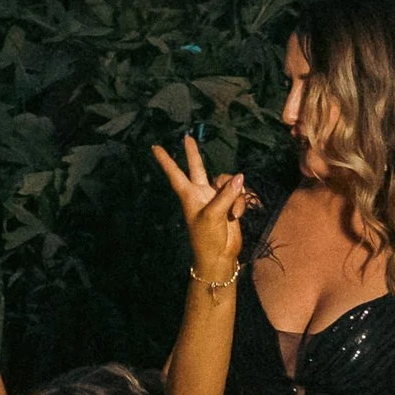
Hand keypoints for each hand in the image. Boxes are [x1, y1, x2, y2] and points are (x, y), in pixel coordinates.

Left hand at [149, 134, 246, 279]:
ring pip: (228, 182)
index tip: (154, 147)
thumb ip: (226, 194)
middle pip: (197, 168)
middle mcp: (201, 193)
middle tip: (187, 137)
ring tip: (232, 213)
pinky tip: (237, 216)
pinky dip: (240, 203)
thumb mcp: (213, 214)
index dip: (165, 160)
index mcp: (189, 195)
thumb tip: (240, 178)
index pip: (175, 173)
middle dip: (193, 154)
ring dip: (234, 194)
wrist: (219, 256)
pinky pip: (238, 194)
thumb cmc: (207, 238)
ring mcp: (215, 198)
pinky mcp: (229, 204)